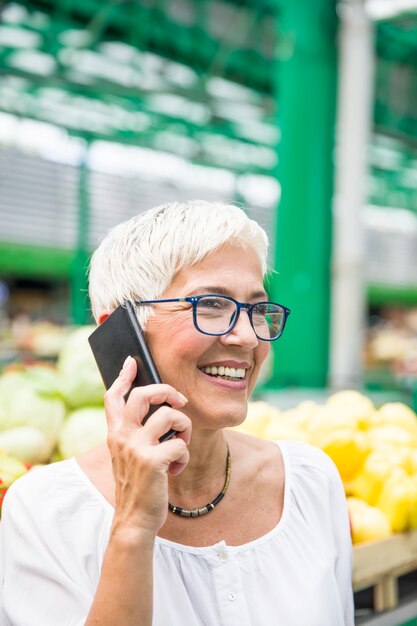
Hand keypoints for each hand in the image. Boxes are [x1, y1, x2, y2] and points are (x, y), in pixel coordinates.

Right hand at [104, 356, 191, 536]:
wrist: (133, 520)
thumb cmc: (137, 485)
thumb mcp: (126, 455)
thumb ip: (134, 433)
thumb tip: (158, 409)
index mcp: (115, 433)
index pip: (114, 397)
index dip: (123, 376)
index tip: (132, 361)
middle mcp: (122, 436)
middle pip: (144, 394)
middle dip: (167, 391)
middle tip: (180, 401)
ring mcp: (136, 448)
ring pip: (170, 415)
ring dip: (183, 428)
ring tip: (179, 444)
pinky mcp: (152, 461)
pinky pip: (180, 444)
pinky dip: (183, 456)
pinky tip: (175, 469)